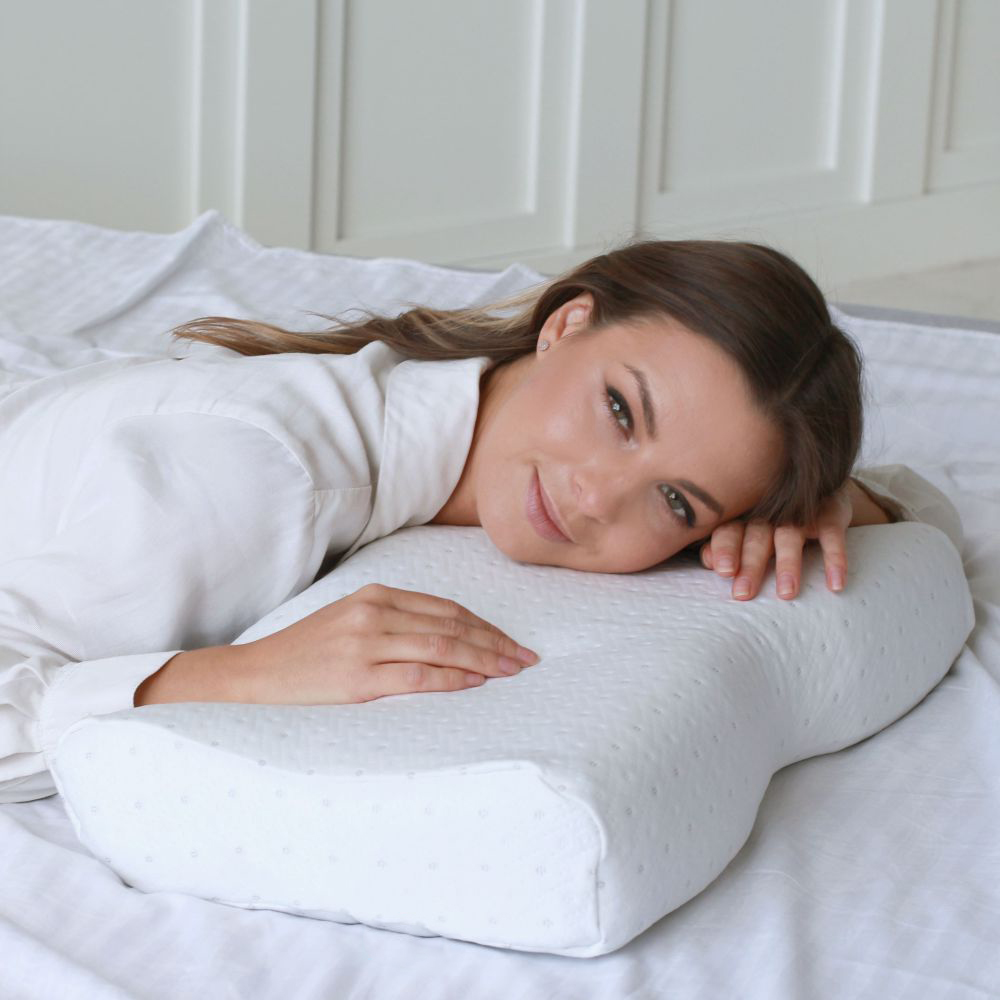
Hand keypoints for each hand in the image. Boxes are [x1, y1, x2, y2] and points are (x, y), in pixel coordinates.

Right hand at [234, 583, 539, 704]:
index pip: (447, 609)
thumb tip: (448, 638)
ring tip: (512, 671)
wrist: (258, 672)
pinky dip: (453, 679)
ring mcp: (367, 644)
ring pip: (443, 648)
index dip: (485, 626)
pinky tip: (475, 683)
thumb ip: (396, 621)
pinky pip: (419, 677)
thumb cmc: (308, 650)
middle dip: (495, 643)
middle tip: (525, 659)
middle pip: (452, 627)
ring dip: (485, 660)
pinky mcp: (359, 678)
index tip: (511, 641)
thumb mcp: (352, 620)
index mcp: (378, 596)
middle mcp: (376, 613)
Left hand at [698, 481, 856, 600]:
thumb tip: (707, 561)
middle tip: (744, 592)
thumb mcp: (748, 528)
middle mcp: (769, 511)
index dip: (725, 549)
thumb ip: (724, 545)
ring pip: (790, 536)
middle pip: (756, 536)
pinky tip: (835, 583)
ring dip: (787, 564)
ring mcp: (801, 510)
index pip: (729, 531)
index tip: (724, 571)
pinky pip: (832, 536)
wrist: (820, 485)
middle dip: (750, 564)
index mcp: (743, 515)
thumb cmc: (772, 517)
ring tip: (786, 593)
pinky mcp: (830, 513)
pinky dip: (835, 559)